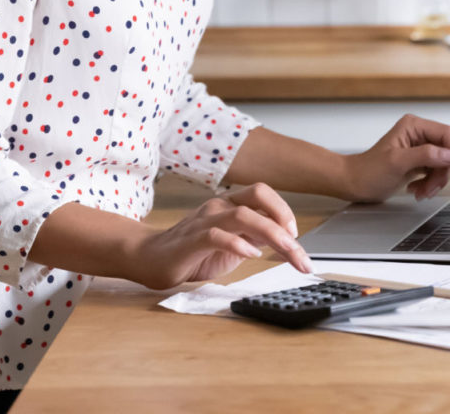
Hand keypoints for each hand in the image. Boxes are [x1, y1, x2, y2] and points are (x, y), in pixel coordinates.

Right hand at [134, 182, 312, 289]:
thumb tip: (286, 240)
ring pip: (243, 215)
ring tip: (288, 253)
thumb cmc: (193, 251)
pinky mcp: (192, 240)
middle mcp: (219, 206)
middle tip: (299, 249)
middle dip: (284, 219)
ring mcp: (205, 221)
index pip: (263, 193)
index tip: (296, 237)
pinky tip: (251, 255)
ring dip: (272, 234)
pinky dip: (238, 244)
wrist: (150, 257)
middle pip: (258, 195)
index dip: (283, 210)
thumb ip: (254, 236)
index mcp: (229, 204)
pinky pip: (217, 235)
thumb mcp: (232, 243)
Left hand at [342, 114, 449, 202]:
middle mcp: (418, 134)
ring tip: (420, 191)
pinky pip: (435, 173)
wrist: (355, 183)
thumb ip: (426, 155)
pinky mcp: (418, 162)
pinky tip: (416, 189)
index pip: (447, 133)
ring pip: (443, 165)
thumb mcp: (398, 162)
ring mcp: (419, 148)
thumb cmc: (369, 171)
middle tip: (430, 188)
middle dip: (441, 173)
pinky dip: (429, 184)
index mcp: (413, 126)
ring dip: (434, 182)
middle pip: (447, 152)